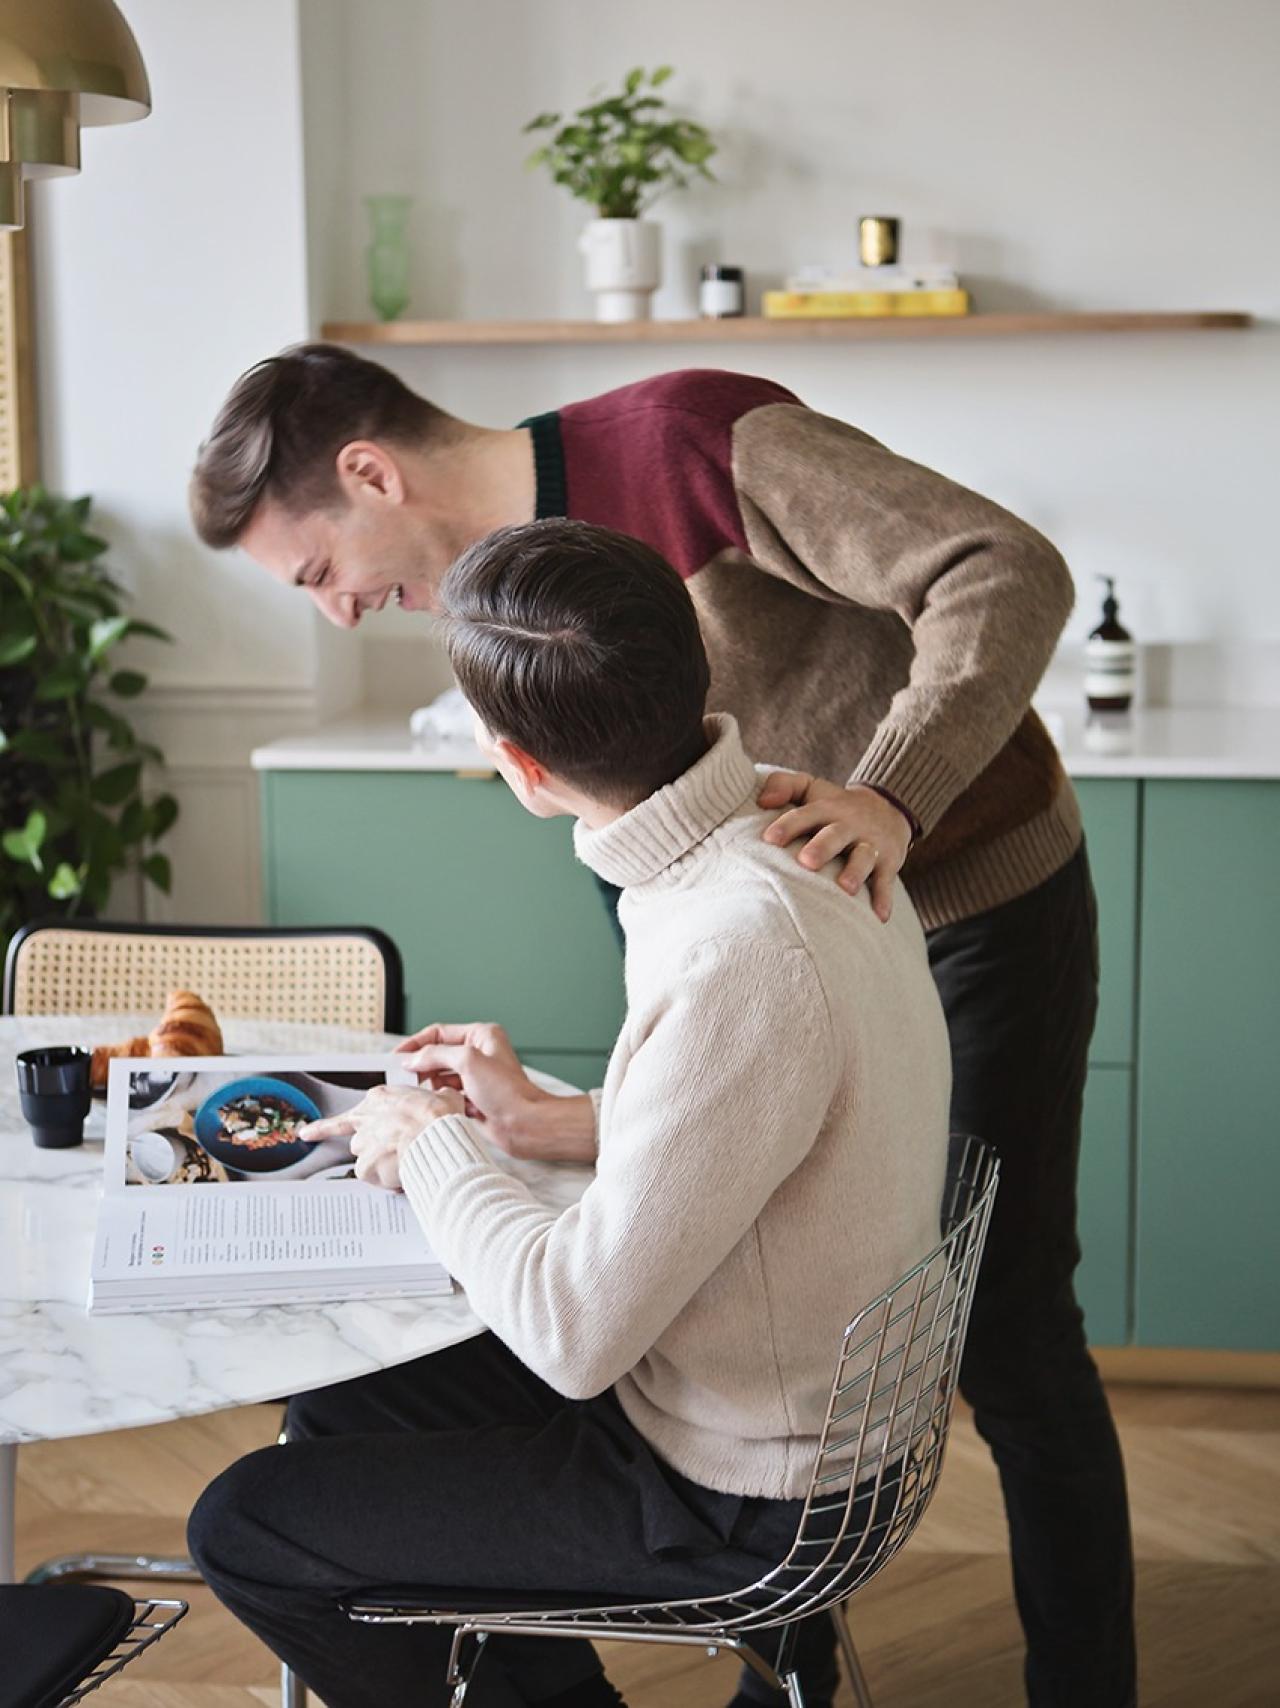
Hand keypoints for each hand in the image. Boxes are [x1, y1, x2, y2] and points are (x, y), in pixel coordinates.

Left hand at [299, 1083, 465, 1191]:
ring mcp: (363, 1144)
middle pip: (361, 1138)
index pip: (352, 1112)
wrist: (436, 1137)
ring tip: (406, 1165)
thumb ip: (435, 1098)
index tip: (309, 1133)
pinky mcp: (365, 1167)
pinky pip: (372, 1177)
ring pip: (366, 1159)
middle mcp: (366, 1120)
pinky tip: (402, 1177)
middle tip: (389, 1153)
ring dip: (381, 1164)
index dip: (335, 1125)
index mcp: (380, 1099)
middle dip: (373, 1147)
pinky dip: (385, 1180)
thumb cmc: (440, 1117)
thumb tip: (444, 1097)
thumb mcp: (443, 1097)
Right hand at [394, 1021, 596, 1164]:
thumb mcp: (468, 1061)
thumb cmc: (506, 1091)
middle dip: (421, 1065)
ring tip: (420, 1092)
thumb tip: (413, 1059)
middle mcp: (479, 1053)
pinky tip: (440, 1104)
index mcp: (481, 1035)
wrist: (523, 1124)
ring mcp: (476, 1077)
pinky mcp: (473, 1098)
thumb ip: (436, 1055)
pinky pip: (447, 1094)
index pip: (439, 1033)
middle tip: (402, 1076)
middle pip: (438, 1054)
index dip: (416, 1043)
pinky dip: (441, 1098)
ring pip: (441, 1076)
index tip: (396, 1056)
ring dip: (430, 1084)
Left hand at [757, 773, 911, 921]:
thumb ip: (784, 785)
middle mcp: (849, 825)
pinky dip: (883, 898)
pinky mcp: (888, 863)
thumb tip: (762, 801)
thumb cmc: (834, 806)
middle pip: (836, 834)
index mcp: (826, 808)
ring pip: (864, 857)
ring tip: (846, 888)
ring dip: (855, 872)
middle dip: (822, 847)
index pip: (806, 814)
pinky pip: (886, 881)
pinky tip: (878, 916)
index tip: (770, 839)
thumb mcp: (811, 788)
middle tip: (806, 862)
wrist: (888, 808)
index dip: (789, 825)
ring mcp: (870, 844)